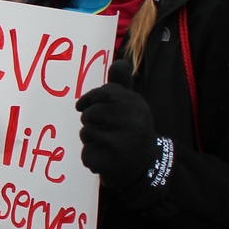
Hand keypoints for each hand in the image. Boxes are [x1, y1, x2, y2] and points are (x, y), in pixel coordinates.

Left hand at [75, 59, 163, 187]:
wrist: (145, 166)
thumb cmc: (132, 129)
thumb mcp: (131, 106)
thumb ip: (120, 86)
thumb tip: (119, 62)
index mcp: (136, 105)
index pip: (103, 94)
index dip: (89, 99)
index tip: (82, 105)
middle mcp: (133, 123)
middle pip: (90, 114)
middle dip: (89, 120)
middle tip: (101, 127)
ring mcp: (122, 144)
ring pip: (86, 134)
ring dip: (90, 139)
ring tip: (107, 143)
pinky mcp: (112, 163)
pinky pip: (87, 155)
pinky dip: (91, 157)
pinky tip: (106, 158)